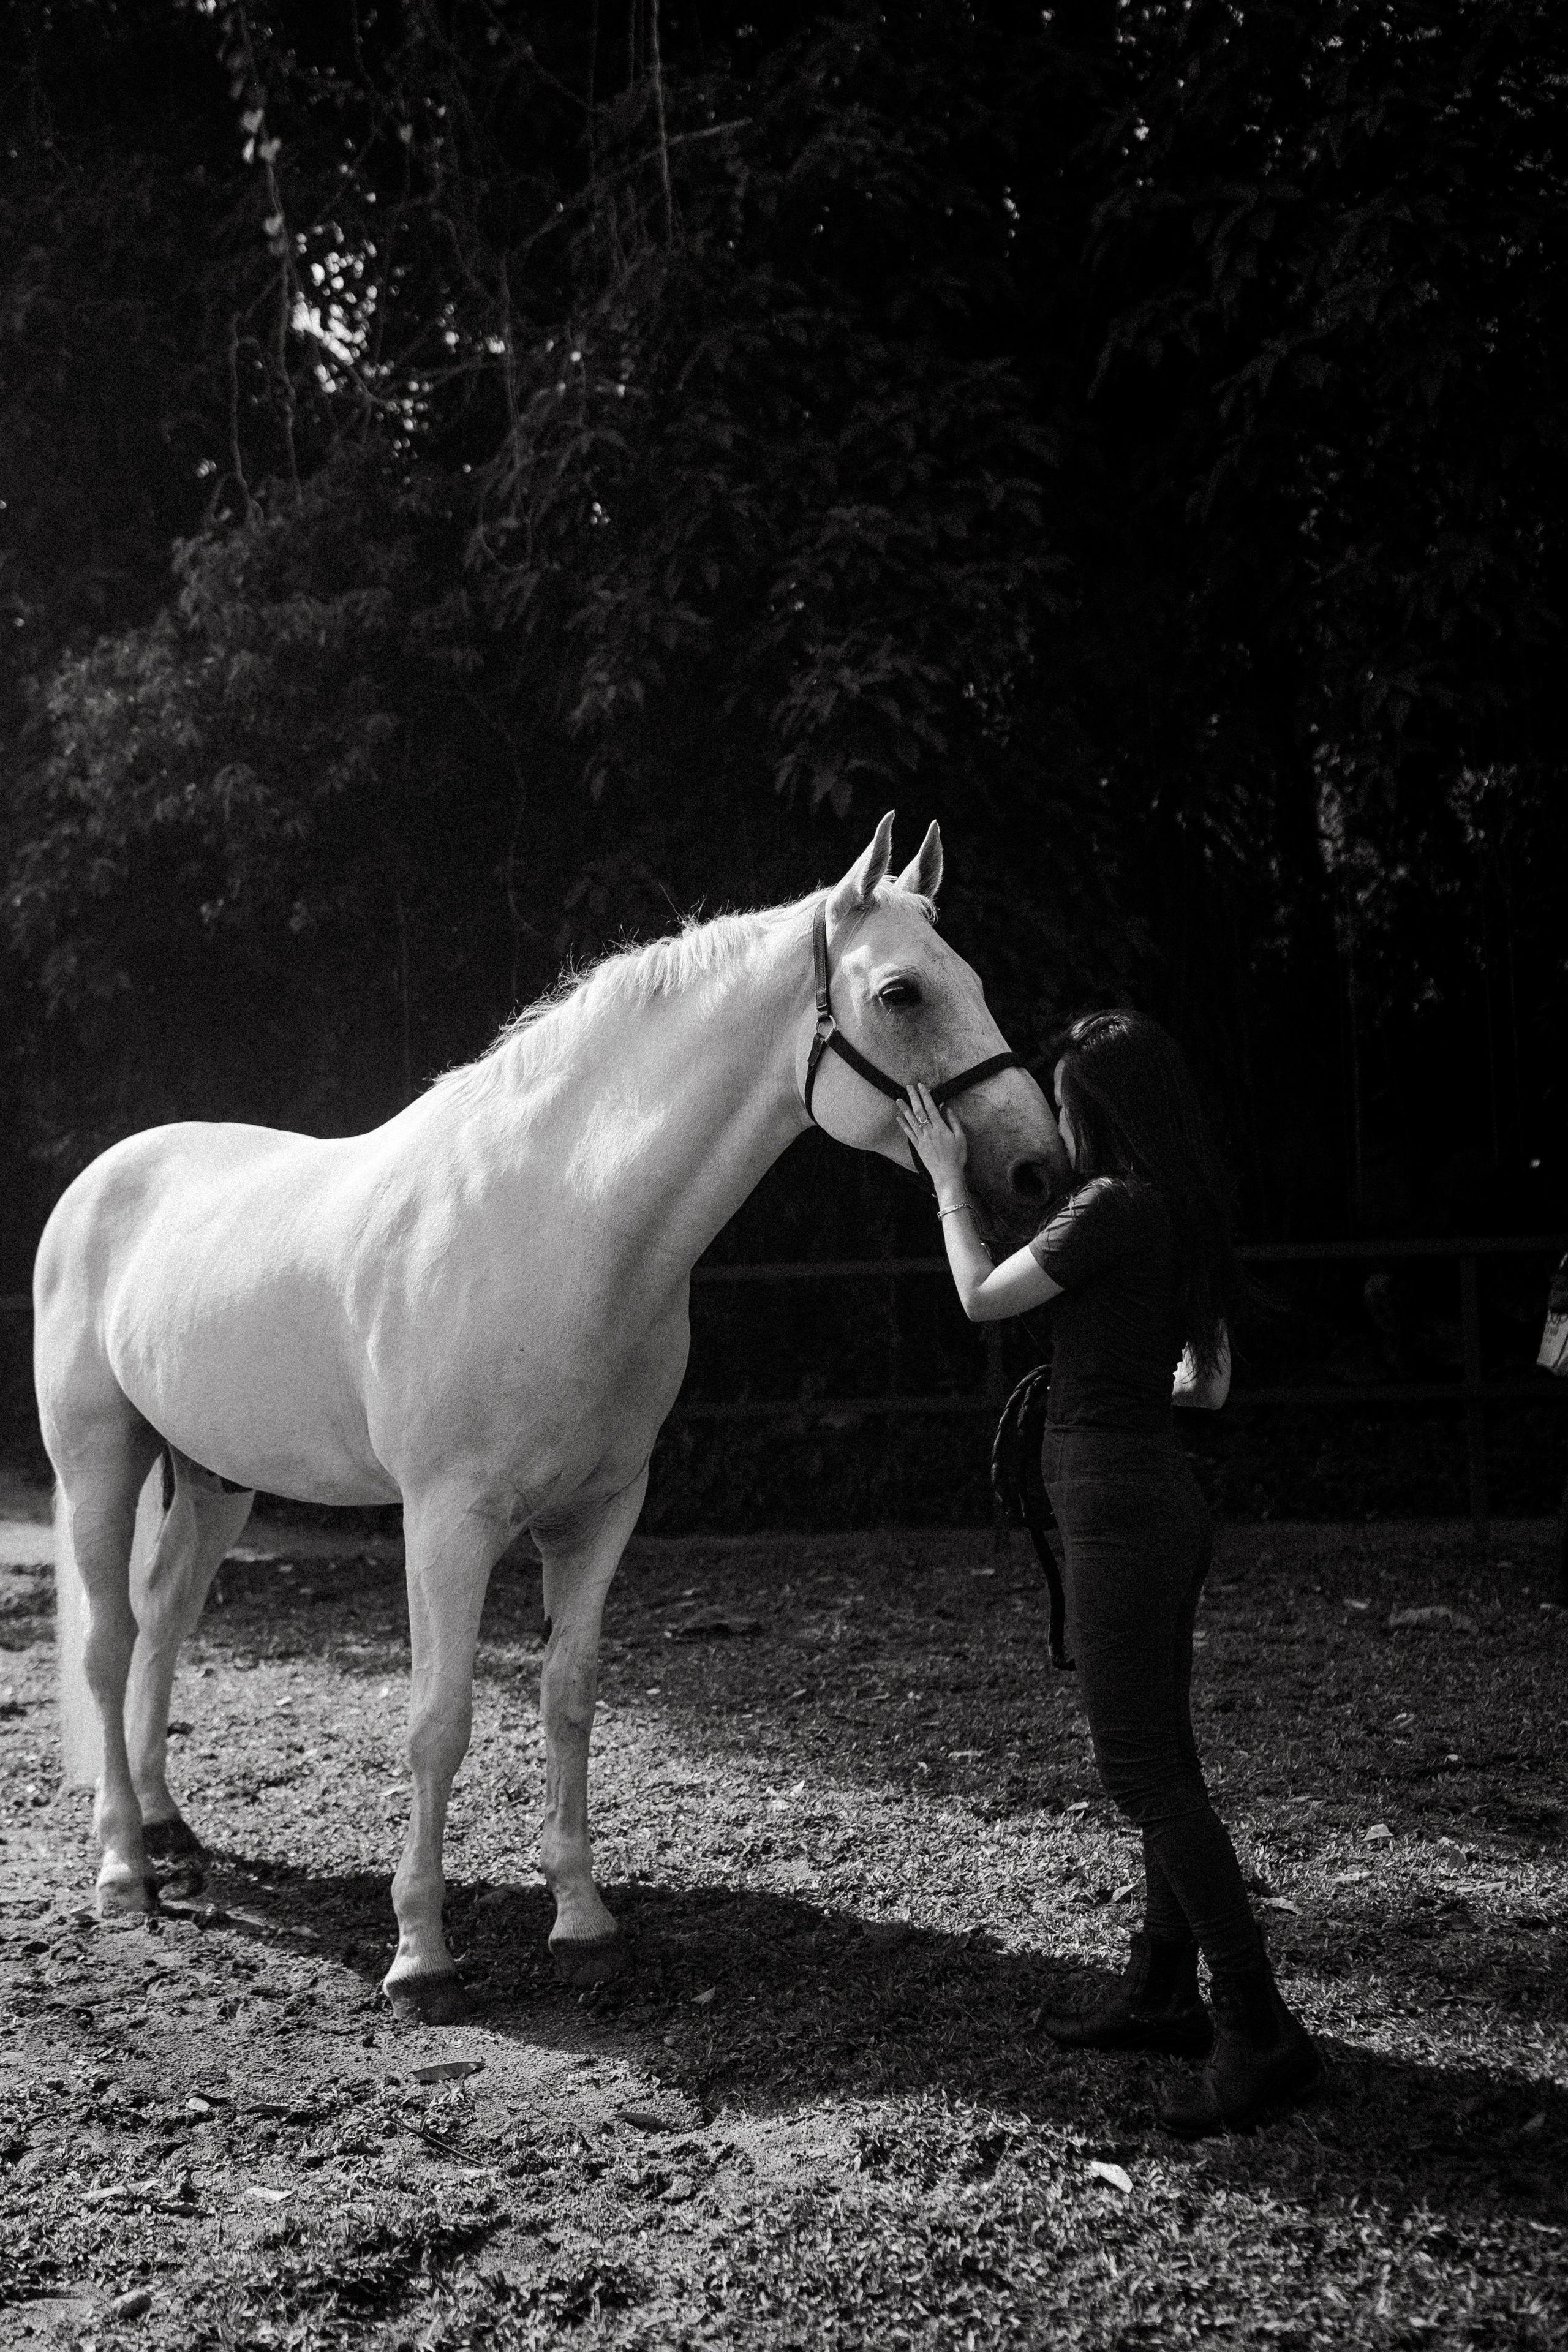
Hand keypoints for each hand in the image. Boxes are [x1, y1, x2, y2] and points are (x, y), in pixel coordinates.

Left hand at [894, 1080, 968, 1194]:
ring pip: (911, 1121)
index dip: (925, 1096)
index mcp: (940, 1128)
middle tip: (909, 1086)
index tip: (921, 1086)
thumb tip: (948, 1109)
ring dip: (904, 1109)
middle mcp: (929, 1132)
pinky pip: (909, 1133)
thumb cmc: (957, 1157)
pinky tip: (898, 1118)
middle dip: (914, 1097)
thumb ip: (954, 1122)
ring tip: (898, 1099)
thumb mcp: (961, 1138)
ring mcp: (921, 1139)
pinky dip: (903, 1125)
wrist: (947, 1174)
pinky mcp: (918, 1147)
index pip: (931, 1108)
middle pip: (919, 1111)